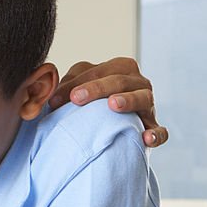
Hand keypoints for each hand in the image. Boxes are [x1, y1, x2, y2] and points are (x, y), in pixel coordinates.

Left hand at [49, 57, 166, 146]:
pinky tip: (146, 138)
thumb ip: (66, 86)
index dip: (75, 83)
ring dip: (128, 100)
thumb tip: (46, 93)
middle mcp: (137, 83)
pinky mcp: (152, 127)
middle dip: (97, 88)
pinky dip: (156, 134)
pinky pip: (160, 131)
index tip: (54, 100)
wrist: (109, 128)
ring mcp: (148, 105)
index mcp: (120, 68)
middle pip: (120, 80)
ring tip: (112, 105)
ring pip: (143, 98)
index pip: (98, 71)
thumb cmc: (90, 104)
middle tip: (76, 98)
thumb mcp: (78, 91)